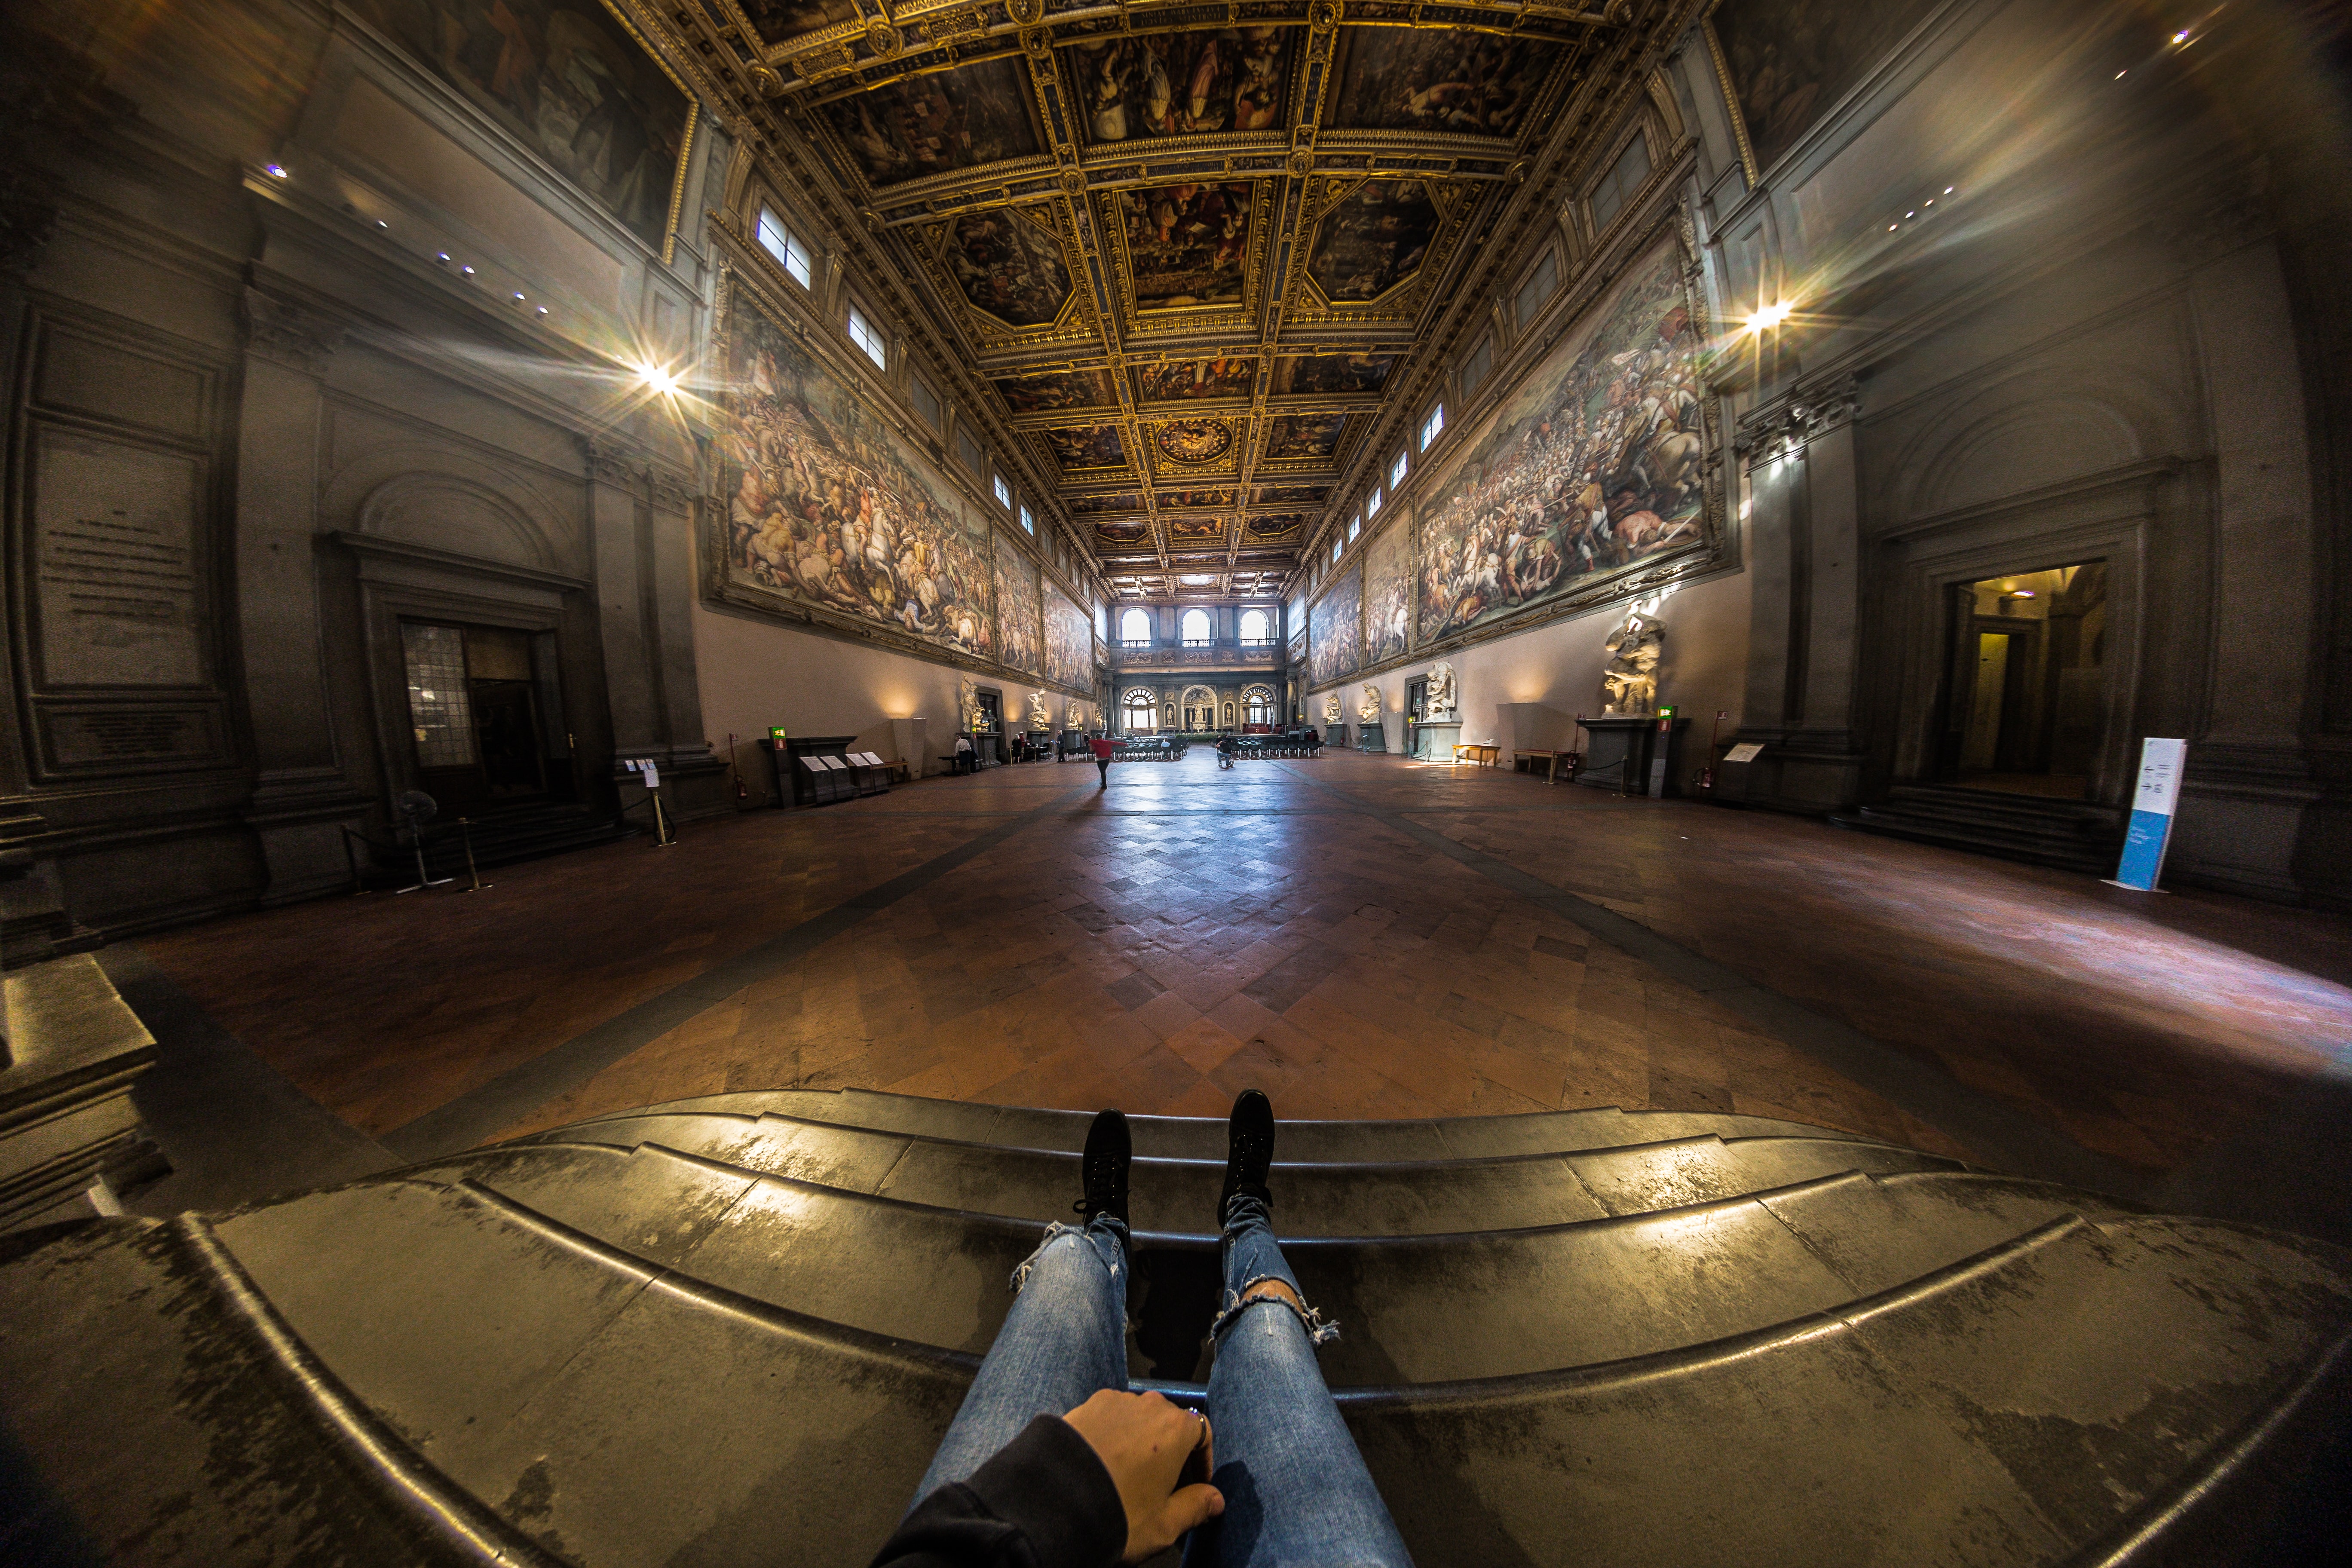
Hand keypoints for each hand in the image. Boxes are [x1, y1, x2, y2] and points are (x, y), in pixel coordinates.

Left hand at [1060, 1389, 1222, 1562]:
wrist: (1053, 1503)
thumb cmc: (1118, 1513)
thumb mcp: (1164, 1523)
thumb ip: (1195, 1507)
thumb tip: (1216, 1500)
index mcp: (1176, 1428)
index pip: (1203, 1432)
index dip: (1202, 1462)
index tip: (1195, 1486)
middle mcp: (1148, 1405)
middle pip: (1171, 1424)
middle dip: (1173, 1452)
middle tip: (1164, 1486)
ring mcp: (1115, 1401)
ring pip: (1140, 1419)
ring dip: (1143, 1442)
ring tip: (1131, 1476)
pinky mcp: (1085, 1405)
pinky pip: (1111, 1418)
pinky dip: (1115, 1436)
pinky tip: (1105, 1464)